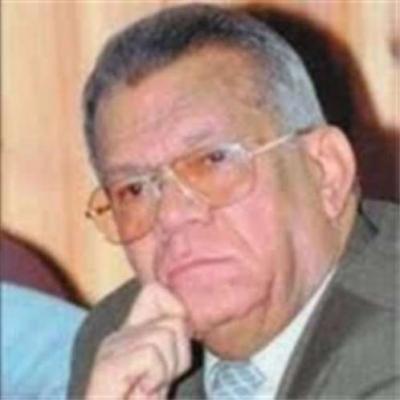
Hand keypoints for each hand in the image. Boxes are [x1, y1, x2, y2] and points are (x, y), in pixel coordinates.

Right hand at [85, 283, 190, 399]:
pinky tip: (142, 392)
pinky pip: (151, 355)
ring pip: (166, 335)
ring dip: (169, 369)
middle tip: (160, 379)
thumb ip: (173, 342)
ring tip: (151, 388)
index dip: (177, 310)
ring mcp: (111, 349)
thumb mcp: (165, 370)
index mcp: (131, 331)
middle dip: (179, 354)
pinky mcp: (108, 366)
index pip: (155, 291)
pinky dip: (156, 378)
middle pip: (172, 319)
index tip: (180, 342)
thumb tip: (189, 318)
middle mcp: (119, 334)